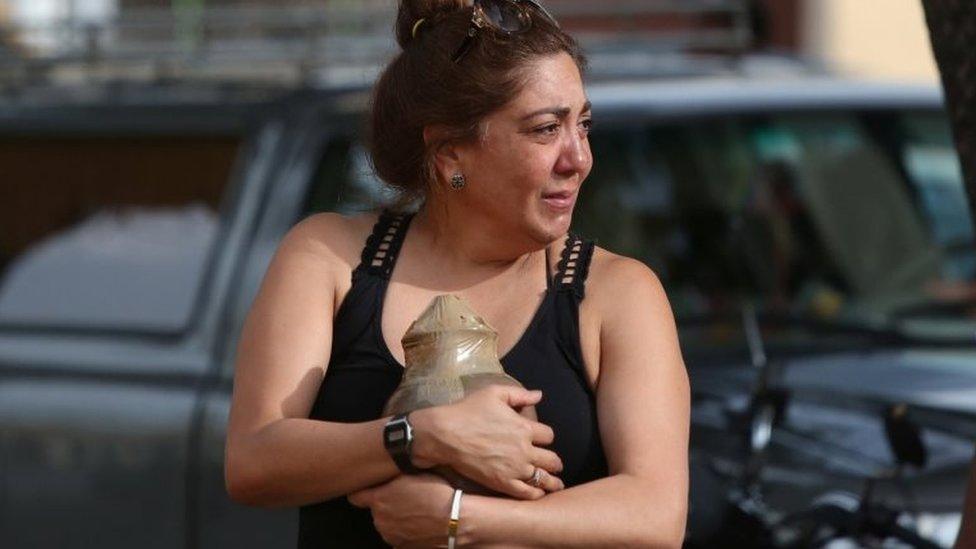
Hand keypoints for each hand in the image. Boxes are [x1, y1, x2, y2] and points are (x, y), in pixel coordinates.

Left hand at [348, 473, 453, 547]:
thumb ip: (390, 479)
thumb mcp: (411, 476)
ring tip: (416, 510)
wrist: (456, 519)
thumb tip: (383, 477)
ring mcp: (391, 537)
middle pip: (375, 511)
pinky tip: (420, 524)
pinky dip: (406, 532)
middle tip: (405, 496)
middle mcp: (380, 521)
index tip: (368, 488)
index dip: (362, 491)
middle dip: (386, 504)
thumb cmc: (435, 493)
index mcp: (378, 501)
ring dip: (396, 519)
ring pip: (387, 525)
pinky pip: (399, 537)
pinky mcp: (403, 547)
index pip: (355, 497)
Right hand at [410, 385, 564, 499]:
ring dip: (552, 481)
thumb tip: (539, 395)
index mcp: (524, 427)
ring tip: (556, 484)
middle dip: (555, 461)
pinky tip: (538, 493)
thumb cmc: (468, 410)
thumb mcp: (495, 393)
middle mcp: (524, 450)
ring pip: (543, 478)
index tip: (542, 439)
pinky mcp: (502, 483)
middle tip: (555, 464)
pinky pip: (527, 493)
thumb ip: (519, 394)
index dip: (546, 437)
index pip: (549, 435)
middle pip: (551, 459)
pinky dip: (536, 493)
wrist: (446, 434)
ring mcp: (514, 469)